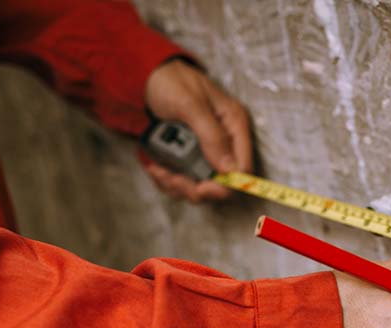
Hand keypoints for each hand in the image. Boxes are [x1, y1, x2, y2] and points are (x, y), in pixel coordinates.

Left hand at [143, 59, 251, 202]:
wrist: (147, 77)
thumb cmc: (171, 82)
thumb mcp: (190, 104)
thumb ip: (211, 135)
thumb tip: (230, 169)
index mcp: (234, 125)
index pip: (243, 168)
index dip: (225, 185)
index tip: (200, 188)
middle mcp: (225, 142)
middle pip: (221, 183)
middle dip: (195, 187)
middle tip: (171, 179)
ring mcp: (207, 151)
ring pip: (201, 186)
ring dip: (178, 185)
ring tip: (158, 171)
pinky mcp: (191, 157)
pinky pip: (184, 181)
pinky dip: (168, 180)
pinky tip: (155, 168)